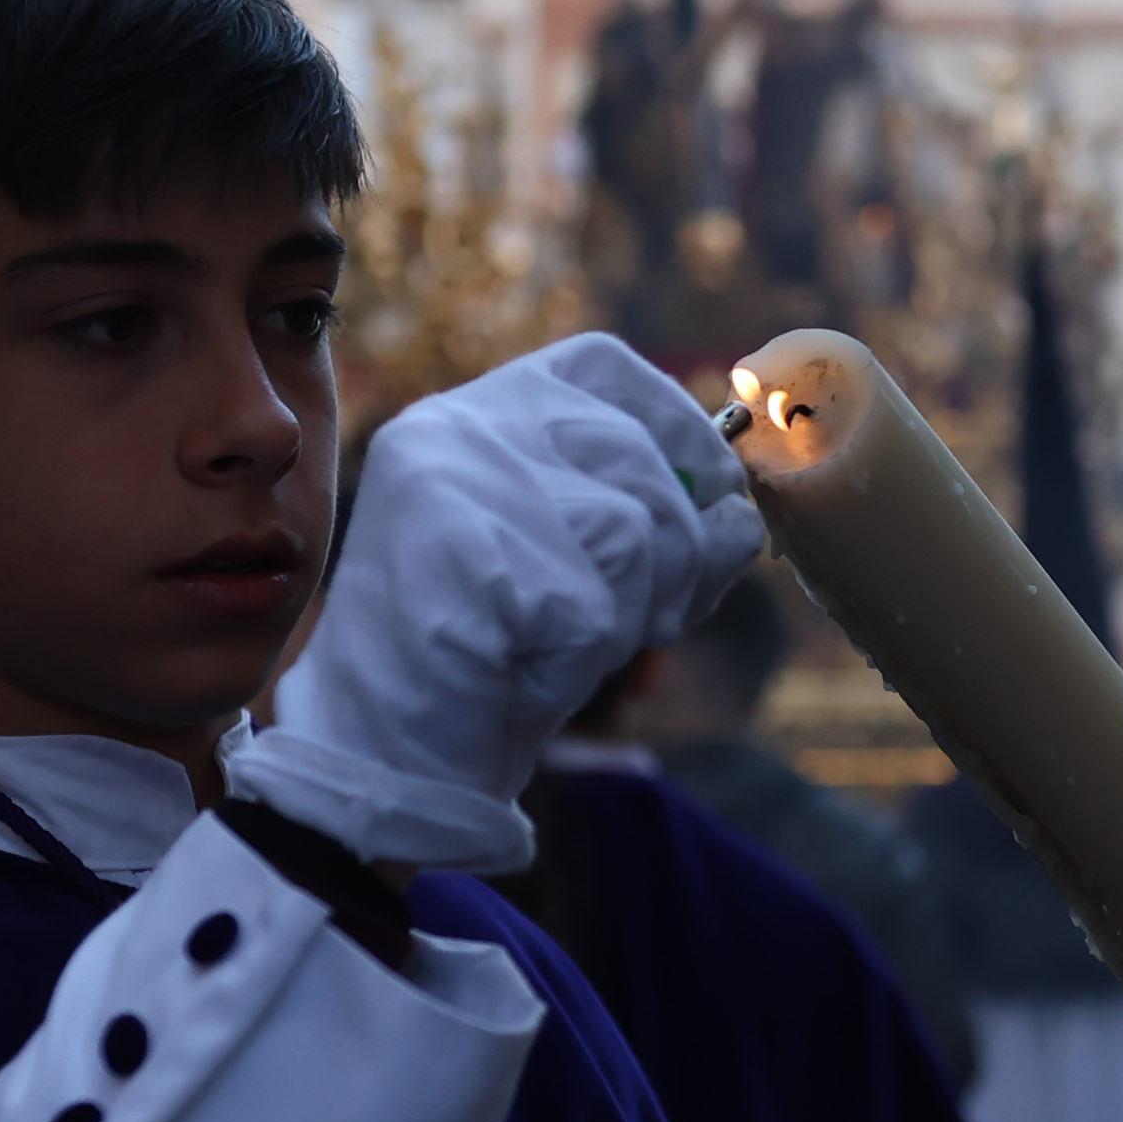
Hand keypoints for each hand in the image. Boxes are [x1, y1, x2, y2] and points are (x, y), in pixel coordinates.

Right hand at [228, 335, 761, 869]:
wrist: (384, 755)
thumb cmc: (484, 656)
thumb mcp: (565, 556)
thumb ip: (635, 506)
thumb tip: (739, 506)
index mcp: (464, 415)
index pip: (601, 366)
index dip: (676, 419)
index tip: (711, 488)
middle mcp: (454, 430)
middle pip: (637, 454)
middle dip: (682, 545)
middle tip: (654, 614)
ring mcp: (458, 488)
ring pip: (634, 529)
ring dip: (636, 608)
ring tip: (567, 643)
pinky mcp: (473, 562)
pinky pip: (600, 608)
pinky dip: (589, 658)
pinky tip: (528, 668)